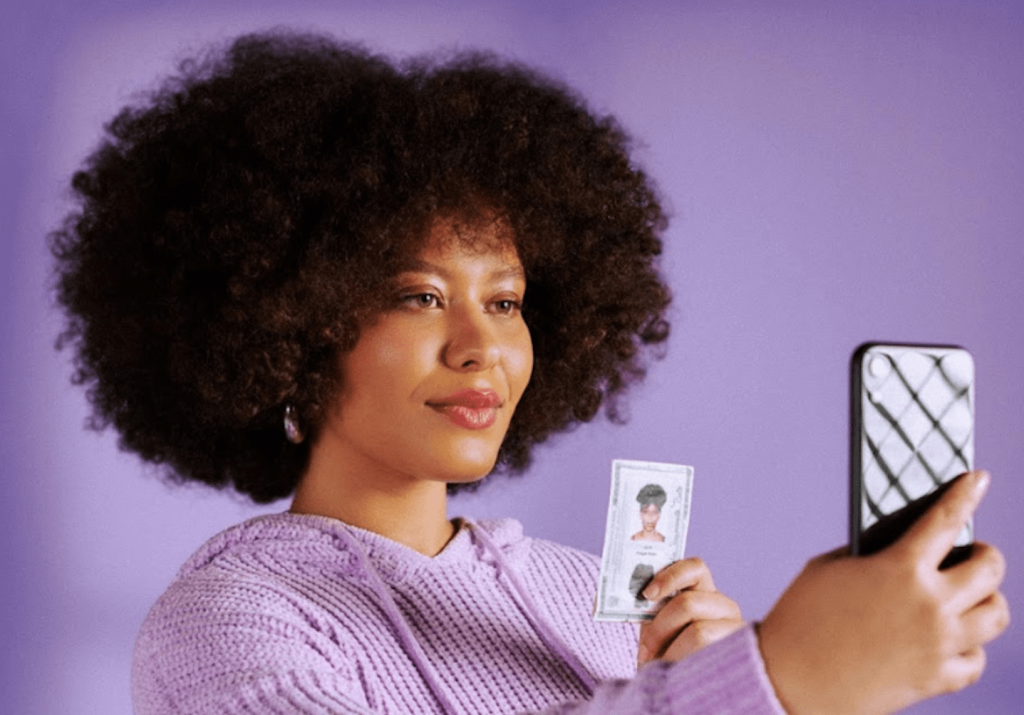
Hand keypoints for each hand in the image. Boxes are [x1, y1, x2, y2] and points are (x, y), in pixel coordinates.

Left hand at [636, 557, 744, 665]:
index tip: (647, 594)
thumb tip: (640, 595)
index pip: (694, 567)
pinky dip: (686, 664)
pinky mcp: (742, 655)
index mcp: (704, 591)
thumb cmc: (664, 654)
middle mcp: (724, 606)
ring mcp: (736, 630)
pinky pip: (707, 657)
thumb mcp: (656, 627)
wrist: (678, 691)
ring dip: (673, 651)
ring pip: (699, 633)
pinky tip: (678, 674)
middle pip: (688, 603)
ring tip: (661, 667)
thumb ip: (653, 609)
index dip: (670, 576)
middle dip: (661, 627)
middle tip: (645, 650)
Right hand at [758, 470, 1009, 714]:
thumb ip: (870, 556)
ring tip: (969, 598)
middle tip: (974, 554)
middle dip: (987, 555)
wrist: (789, 680)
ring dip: (987, 600)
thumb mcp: (828, 569)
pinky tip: (952, 640)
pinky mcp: (936, 679)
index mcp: (898, 568)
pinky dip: (969, 647)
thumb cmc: (801, 620)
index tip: (979, 479)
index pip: (945, 519)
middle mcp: (929, 604)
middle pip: (990, 569)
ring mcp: (938, 643)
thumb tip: (900, 549)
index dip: (966, 493)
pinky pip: (976, 659)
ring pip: (997, 615)